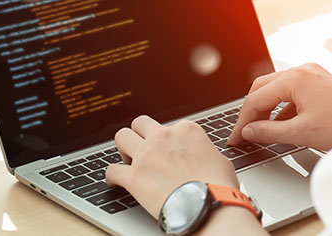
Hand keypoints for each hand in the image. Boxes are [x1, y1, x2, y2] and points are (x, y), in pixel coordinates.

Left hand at [104, 115, 238, 217]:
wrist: (210, 207)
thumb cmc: (219, 187)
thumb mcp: (220, 160)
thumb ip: (204, 152)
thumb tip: (203, 158)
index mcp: (186, 130)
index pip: (168, 126)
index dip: (166, 140)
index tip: (166, 152)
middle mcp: (163, 137)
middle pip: (140, 124)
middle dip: (139, 135)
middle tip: (142, 150)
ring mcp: (146, 155)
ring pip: (121, 137)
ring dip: (123, 149)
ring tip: (128, 162)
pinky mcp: (134, 177)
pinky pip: (112, 170)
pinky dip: (111, 176)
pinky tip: (114, 181)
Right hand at [228, 63, 331, 149]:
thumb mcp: (301, 133)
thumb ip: (269, 131)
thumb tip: (249, 132)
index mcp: (295, 78)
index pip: (256, 99)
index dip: (243, 121)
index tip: (235, 137)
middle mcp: (302, 71)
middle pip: (262, 88)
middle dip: (251, 111)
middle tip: (244, 133)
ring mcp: (312, 75)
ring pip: (276, 90)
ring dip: (266, 110)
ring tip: (260, 131)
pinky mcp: (320, 83)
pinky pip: (292, 93)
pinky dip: (282, 108)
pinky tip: (281, 125)